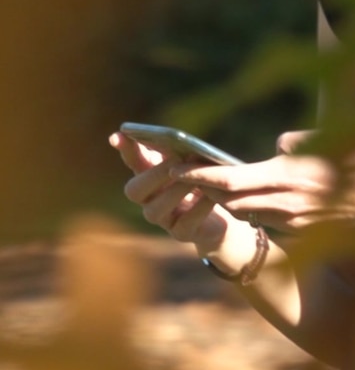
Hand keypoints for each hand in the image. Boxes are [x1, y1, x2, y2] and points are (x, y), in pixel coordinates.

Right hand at [109, 132, 238, 248]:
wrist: (222, 215)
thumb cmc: (203, 183)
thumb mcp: (192, 164)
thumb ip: (177, 151)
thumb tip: (170, 136)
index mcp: (149, 177)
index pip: (132, 162)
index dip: (125, 150)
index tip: (118, 136)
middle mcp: (149, 200)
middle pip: (134, 191)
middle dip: (154, 174)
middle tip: (176, 159)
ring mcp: (163, 219)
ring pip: (155, 210)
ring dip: (176, 192)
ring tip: (196, 179)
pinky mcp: (182, 233)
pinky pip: (185, 224)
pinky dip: (199, 208)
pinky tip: (211, 196)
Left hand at [169, 149, 354, 232]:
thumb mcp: (329, 139)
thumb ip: (295, 143)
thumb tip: (278, 148)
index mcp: (286, 177)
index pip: (229, 179)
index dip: (198, 175)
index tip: (177, 168)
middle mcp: (283, 204)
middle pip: (231, 199)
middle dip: (210, 187)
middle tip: (190, 172)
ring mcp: (293, 221)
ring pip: (249, 210)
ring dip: (233, 198)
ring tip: (220, 182)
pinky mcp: (304, 231)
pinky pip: (271, 218)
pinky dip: (259, 207)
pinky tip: (262, 195)